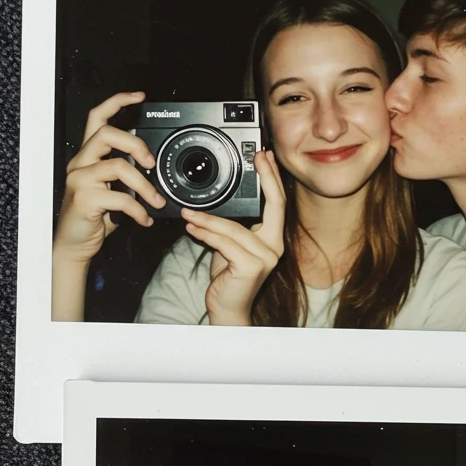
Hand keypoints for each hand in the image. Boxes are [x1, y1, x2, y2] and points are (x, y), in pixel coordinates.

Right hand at [53, 91, 166, 266]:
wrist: (74, 244)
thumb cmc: (95, 218)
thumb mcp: (113, 192)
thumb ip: (128, 177)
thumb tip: (154, 172)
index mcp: (89, 156)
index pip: (98, 118)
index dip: (118, 102)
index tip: (140, 97)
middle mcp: (81, 162)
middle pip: (107, 133)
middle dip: (136, 144)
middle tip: (151, 164)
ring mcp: (80, 179)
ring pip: (118, 166)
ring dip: (145, 185)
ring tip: (157, 201)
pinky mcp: (84, 199)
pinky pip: (120, 197)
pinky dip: (139, 210)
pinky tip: (144, 219)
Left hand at [181, 150, 286, 326]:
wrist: (227, 308)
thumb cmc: (229, 278)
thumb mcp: (230, 246)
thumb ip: (228, 227)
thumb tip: (211, 206)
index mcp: (272, 239)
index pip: (277, 203)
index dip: (272, 178)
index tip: (264, 156)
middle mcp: (274, 247)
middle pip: (273, 205)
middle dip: (266, 177)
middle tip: (255, 157)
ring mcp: (265, 257)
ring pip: (233, 228)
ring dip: (207, 219)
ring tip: (188, 213)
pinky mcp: (250, 266)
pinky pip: (224, 243)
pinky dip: (205, 234)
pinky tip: (192, 227)